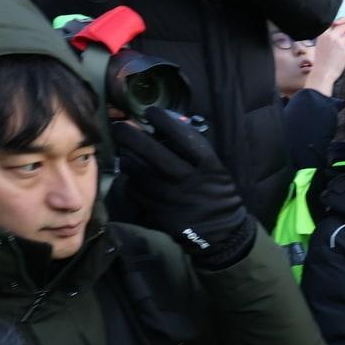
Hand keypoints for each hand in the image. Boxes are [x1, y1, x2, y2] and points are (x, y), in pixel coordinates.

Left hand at [111, 107, 254, 269]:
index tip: (152, 112)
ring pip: (139, 171)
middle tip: (121, 126)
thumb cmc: (218, 193)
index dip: (163, 120)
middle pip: (153, 152)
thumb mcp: (217, 169)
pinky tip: (133, 176)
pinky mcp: (161, 212)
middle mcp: (189, 180)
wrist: (223, 232)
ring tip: (125, 152)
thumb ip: (195, 151)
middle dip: (131, 134)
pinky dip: (131, 180)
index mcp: (208, 166)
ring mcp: (173, 198)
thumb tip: (166, 127)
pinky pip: (136, 191)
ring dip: (127, 158)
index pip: (183, 136)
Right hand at [304, 21, 344, 95]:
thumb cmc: (322, 62)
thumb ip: (329, 38)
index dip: (342, 24)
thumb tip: (337, 34)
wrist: (323, 73)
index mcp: (323, 34)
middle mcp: (330, 36)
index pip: (335, 23)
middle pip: (344, 26)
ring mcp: (338, 42)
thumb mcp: (321, 46)